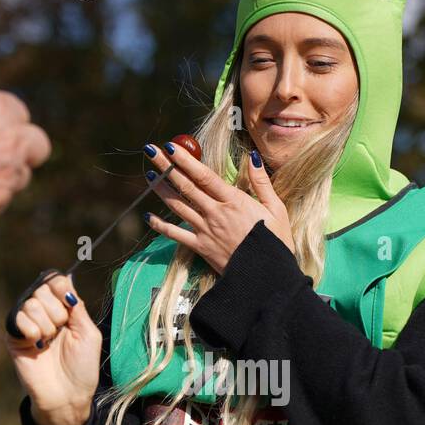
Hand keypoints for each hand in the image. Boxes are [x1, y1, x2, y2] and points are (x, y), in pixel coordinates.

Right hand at [5, 275, 101, 424]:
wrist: (67, 395)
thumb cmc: (82, 368)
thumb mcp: (89, 333)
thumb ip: (77, 307)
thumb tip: (68, 278)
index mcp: (63, 310)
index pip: (55, 282)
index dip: (60, 286)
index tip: (69, 301)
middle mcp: (44, 314)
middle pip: (42, 290)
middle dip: (56, 311)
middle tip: (60, 332)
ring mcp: (28, 325)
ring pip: (31, 304)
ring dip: (46, 325)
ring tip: (49, 342)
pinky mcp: (14, 337)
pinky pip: (18, 319)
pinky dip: (31, 331)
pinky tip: (37, 345)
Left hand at [144, 141, 294, 273]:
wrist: (267, 277)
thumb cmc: (276, 242)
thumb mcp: (276, 209)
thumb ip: (261, 182)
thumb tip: (253, 157)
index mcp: (233, 201)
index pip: (204, 176)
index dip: (185, 160)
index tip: (171, 146)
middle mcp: (215, 213)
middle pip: (186, 186)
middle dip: (166, 166)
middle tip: (151, 150)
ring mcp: (205, 230)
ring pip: (177, 206)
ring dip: (161, 189)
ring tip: (148, 174)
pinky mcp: (200, 248)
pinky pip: (175, 235)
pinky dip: (161, 226)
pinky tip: (148, 217)